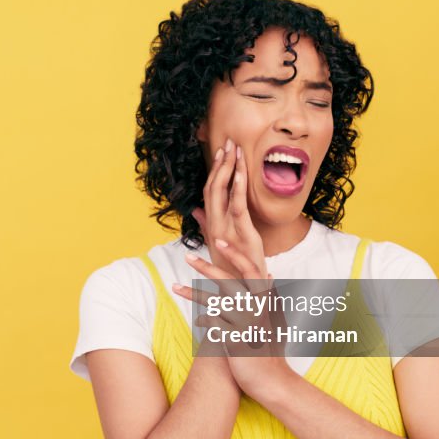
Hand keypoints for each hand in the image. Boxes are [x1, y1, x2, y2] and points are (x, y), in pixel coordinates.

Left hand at [173, 240, 292, 394]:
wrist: (273, 380)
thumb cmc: (270, 348)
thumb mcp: (275, 319)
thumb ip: (269, 297)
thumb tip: (269, 275)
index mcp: (264, 301)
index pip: (250, 268)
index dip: (235, 253)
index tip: (219, 241)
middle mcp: (256, 309)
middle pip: (227, 280)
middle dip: (206, 266)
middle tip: (188, 256)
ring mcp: (245, 324)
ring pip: (215, 301)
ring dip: (193, 292)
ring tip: (174, 287)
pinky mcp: (235, 340)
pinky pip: (213, 324)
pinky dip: (205, 321)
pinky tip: (200, 321)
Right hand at [193, 138, 266, 279]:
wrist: (241, 296)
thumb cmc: (232, 273)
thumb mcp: (219, 247)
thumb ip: (206, 226)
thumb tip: (196, 211)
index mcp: (214, 226)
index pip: (211, 193)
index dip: (215, 172)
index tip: (220, 152)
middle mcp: (216, 225)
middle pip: (214, 188)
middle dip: (221, 164)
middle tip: (227, 142)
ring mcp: (227, 229)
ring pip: (223, 193)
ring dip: (228, 170)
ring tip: (233, 150)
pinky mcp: (241, 234)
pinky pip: (237, 207)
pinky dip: (237, 188)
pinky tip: (240, 172)